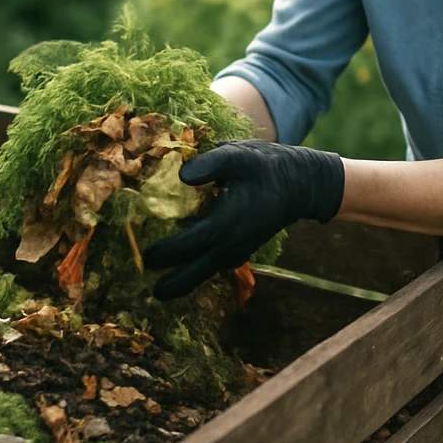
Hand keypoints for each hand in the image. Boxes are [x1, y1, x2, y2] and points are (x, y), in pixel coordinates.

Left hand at [142, 139, 343, 299]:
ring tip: (155, 284)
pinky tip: (179, 263)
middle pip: (192, 276)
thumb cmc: (267, 168)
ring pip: (202, 274)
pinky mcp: (239, 250)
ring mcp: (236, 252)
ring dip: (179, 280)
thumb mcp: (238, 155)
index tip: (142, 255)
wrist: (300, 184)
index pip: (185, 246)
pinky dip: (193, 269)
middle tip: (144, 287)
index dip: (162, 253)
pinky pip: (210, 266)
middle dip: (168, 284)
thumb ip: (209, 163)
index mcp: (225, 226)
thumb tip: (180, 177)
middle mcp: (229, 247)